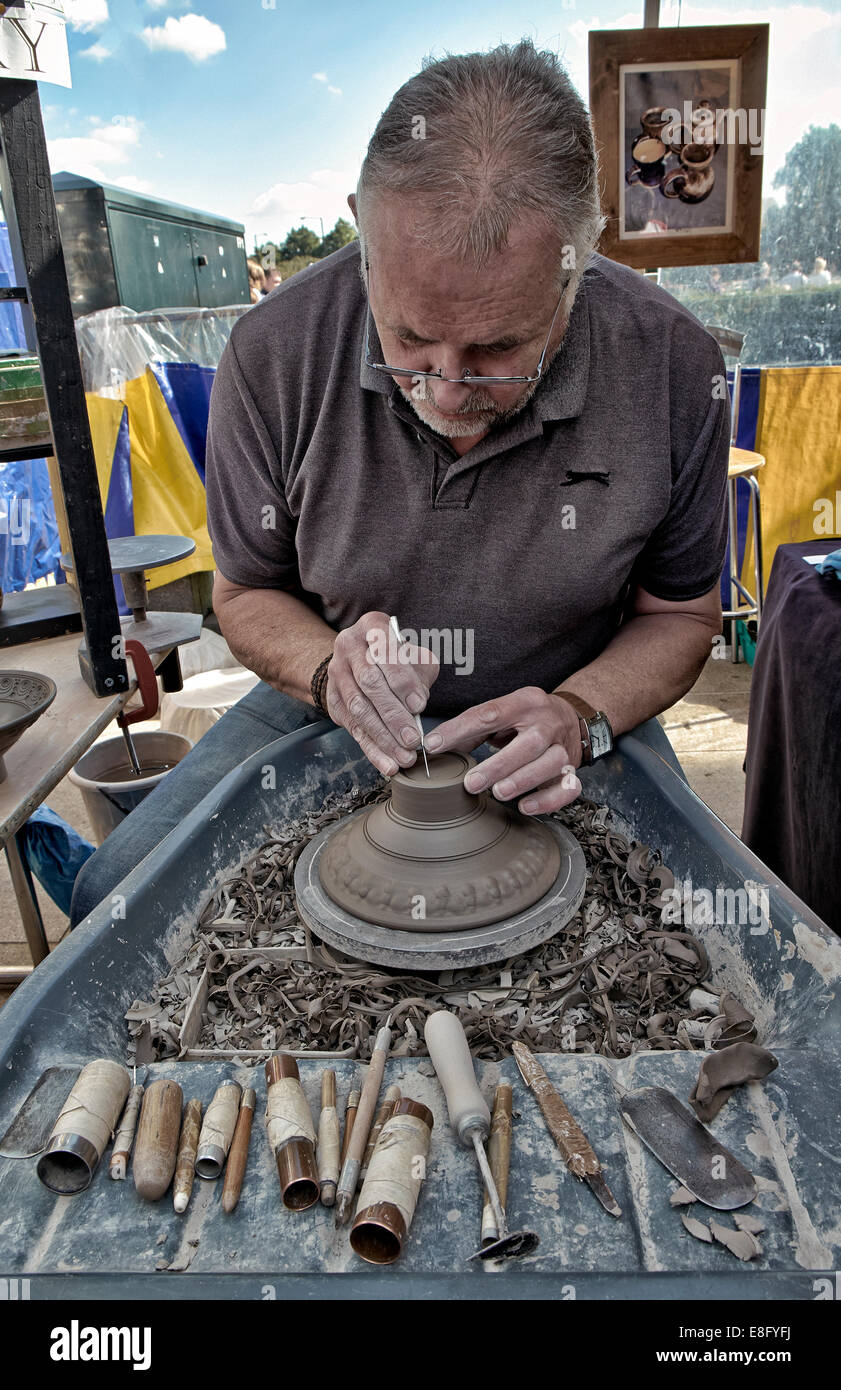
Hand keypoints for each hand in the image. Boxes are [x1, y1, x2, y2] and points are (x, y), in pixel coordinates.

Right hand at [325, 610, 438, 776]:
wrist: (361, 659)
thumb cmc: (398, 658)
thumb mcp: (415, 656)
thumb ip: (420, 674)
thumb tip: (417, 704)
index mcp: (373, 626)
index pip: (386, 653)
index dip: (402, 681)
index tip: (419, 705)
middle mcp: (349, 646)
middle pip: (369, 683)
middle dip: (393, 715)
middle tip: (413, 739)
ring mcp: (337, 673)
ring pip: (359, 708)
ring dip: (383, 737)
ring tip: (404, 756)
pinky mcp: (333, 700)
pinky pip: (353, 728)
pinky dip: (372, 749)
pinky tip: (388, 764)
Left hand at [425, 686, 581, 814]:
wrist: (571, 718)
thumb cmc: (527, 720)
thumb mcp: (503, 713)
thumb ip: (473, 729)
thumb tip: (436, 746)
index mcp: (525, 703)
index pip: (490, 714)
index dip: (459, 729)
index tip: (433, 745)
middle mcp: (547, 723)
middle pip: (528, 743)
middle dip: (498, 765)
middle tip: (471, 784)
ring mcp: (563, 747)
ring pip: (551, 764)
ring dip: (523, 781)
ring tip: (498, 792)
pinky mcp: (573, 770)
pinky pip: (568, 787)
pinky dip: (548, 800)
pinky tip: (526, 806)